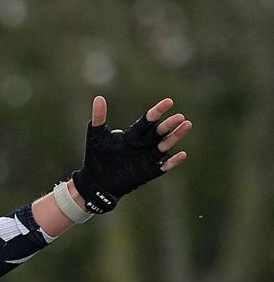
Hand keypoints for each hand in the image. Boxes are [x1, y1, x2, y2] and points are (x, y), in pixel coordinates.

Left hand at [71, 96, 192, 212]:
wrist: (95, 183)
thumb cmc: (95, 158)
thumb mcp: (95, 137)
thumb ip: (98, 118)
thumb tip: (98, 98)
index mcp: (132, 135)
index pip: (147, 121)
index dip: (157, 112)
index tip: (169, 102)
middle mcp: (142, 145)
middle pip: (158, 132)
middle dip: (168, 125)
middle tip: (180, 117)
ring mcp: (146, 159)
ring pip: (164, 146)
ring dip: (175, 137)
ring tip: (186, 126)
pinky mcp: (147, 173)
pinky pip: (163, 167)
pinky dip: (172, 162)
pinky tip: (182, 154)